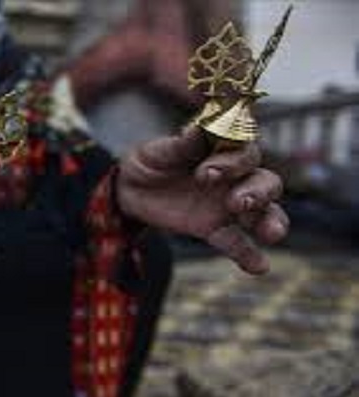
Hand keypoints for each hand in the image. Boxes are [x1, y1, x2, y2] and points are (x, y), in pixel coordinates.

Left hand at [117, 128, 288, 273]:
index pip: (245, 150)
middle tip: (234, 202)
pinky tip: (259, 267)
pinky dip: (251, 255)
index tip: (206, 172)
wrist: (130, 188)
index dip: (233, 161)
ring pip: (263, 212)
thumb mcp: (162, 149)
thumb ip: (185, 143)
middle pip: (265, 182)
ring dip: (270, 222)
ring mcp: (228, 204)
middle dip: (256, 193)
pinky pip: (239, 243)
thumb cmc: (153, 159)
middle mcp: (235, 176)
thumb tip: (202, 125)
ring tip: (271, 233)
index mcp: (224, 150)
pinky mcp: (215, 229)